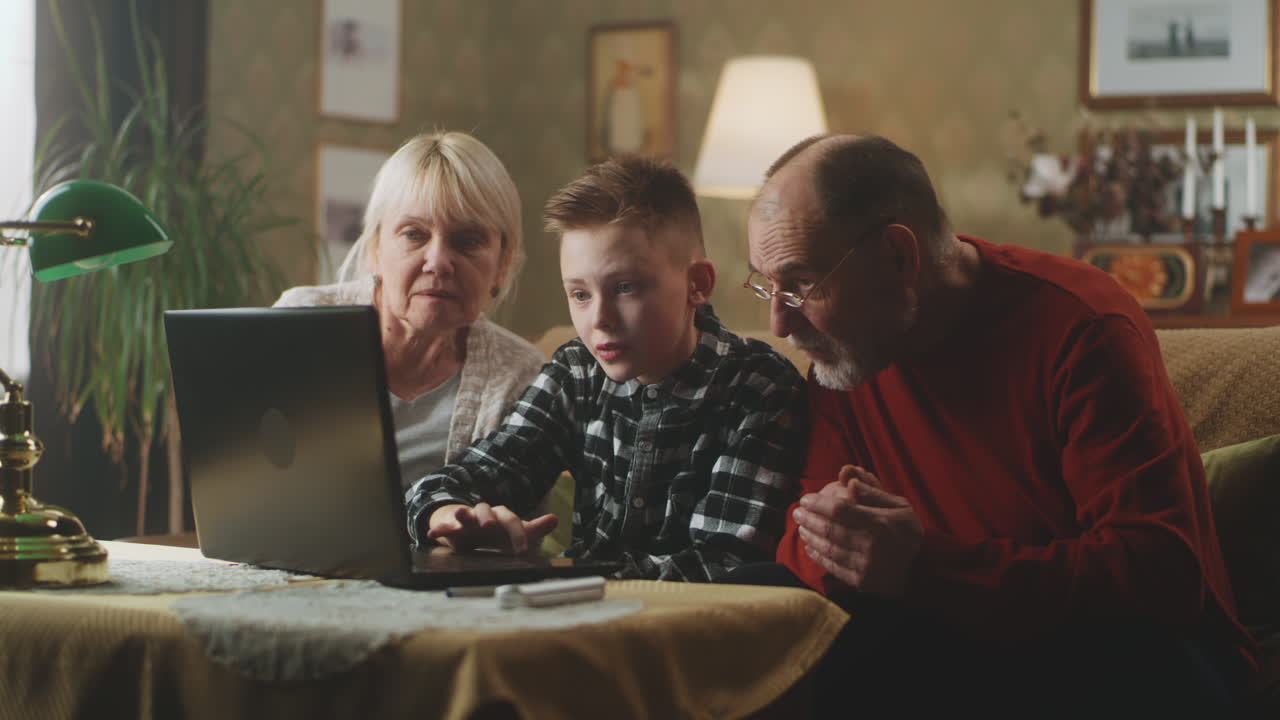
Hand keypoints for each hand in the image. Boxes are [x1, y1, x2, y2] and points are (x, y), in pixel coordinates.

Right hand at [426, 503, 558, 554]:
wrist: (471, 528)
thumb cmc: (497, 531)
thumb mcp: (515, 531)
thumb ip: (534, 528)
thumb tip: (556, 519)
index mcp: (502, 516)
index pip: (512, 521)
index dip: (518, 535)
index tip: (522, 551)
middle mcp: (485, 514)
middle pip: (487, 510)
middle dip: (487, 517)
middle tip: (489, 526)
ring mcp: (467, 519)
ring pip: (465, 513)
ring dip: (462, 513)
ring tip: (459, 514)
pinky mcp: (452, 527)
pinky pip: (445, 526)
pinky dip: (439, 529)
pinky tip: (431, 534)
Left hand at [793, 465, 922, 596]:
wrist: (921, 569)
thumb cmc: (907, 532)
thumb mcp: (900, 506)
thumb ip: (873, 492)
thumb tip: (849, 479)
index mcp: (881, 523)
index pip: (841, 510)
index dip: (818, 503)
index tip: (806, 498)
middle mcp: (871, 544)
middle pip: (830, 529)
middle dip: (808, 519)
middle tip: (797, 512)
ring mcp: (865, 565)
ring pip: (828, 548)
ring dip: (810, 536)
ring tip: (801, 527)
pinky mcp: (860, 581)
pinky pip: (832, 566)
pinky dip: (817, 556)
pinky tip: (809, 547)